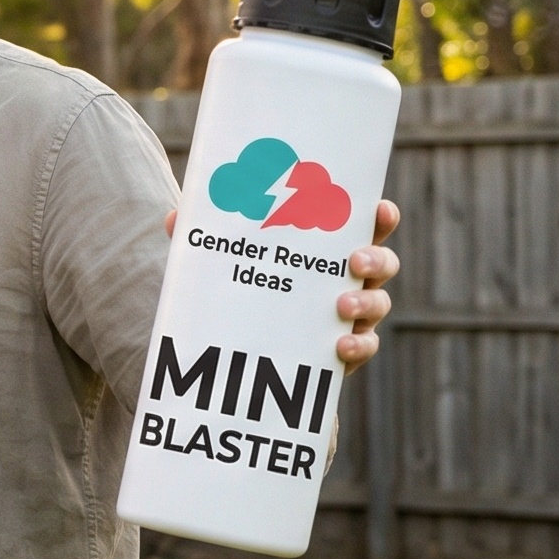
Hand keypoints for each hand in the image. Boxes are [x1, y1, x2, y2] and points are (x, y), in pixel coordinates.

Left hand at [163, 203, 399, 371]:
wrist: (239, 347)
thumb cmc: (243, 286)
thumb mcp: (224, 262)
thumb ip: (204, 240)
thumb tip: (175, 217)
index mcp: (326, 247)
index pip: (364, 225)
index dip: (379, 217)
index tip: (378, 210)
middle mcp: (348, 278)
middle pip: (383, 263)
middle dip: (376, 259)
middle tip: (355, 261)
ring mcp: (351, 314)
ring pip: (379, 304)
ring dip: (367, 303)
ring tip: (341, 306)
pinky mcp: (343, 349)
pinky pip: (365, 346)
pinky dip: (358, 346)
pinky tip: (340, 345)